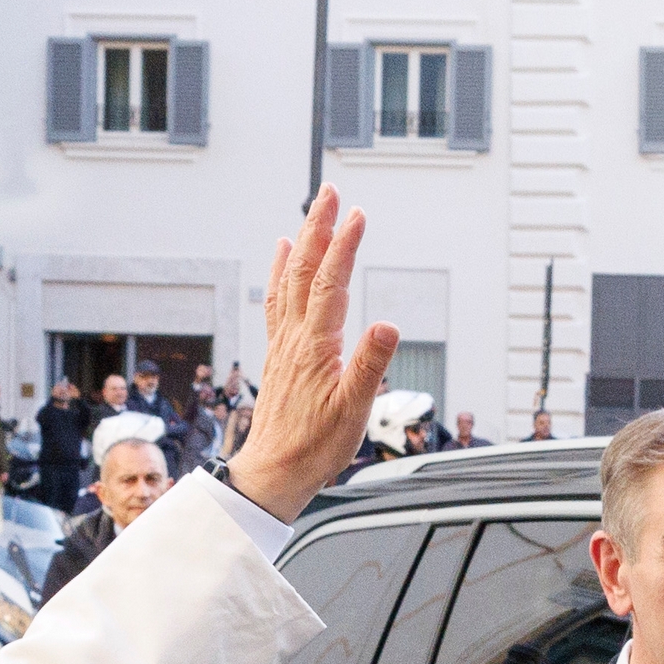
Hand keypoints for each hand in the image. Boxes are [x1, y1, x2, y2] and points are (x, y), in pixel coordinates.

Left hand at [218, 190, 402, 522]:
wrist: (274, 471)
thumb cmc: (315, 446)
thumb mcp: (354, 410)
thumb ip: (370, 365)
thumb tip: (389, 325)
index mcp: (316, 346)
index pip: (331, 284)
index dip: (345, 247)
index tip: (358, 215)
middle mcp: (295, 337)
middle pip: (306, 270)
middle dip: (320, 228)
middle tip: (331, 193)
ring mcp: (284, 343)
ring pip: (291, 281)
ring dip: (303, 243)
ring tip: (311, 214)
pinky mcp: (280, 353)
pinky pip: (278, 300)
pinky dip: (282, 272)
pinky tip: (284, 257)